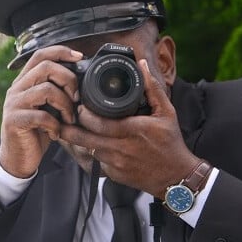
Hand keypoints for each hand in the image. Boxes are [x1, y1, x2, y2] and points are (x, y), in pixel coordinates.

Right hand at [0, 46, 83, 177]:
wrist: (18, 159)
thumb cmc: (37, 131)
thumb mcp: (49, 108)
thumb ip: (58, 92)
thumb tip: (83, 81)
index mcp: (25, 81)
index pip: (40, 55)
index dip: (61, 51)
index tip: (79, 57)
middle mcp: (17, 88)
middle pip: (45, 67)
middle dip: (68, 80)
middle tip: (76, 98)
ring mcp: (14, 104)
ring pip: (46, 90)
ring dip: (65, 105)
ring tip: (69, 119)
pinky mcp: (14, 121)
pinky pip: (42, 116)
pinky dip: (56, 125)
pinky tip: (57, 134)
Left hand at [58, 58, 200, 197]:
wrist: (177, 175)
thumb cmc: (171, 142)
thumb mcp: (166, 112)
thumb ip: (152, 88)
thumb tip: (142, 65)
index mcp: (134, 130)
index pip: (100, 123)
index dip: (84, 115)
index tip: (79, 107)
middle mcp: (123, 148)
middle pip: (87, 139)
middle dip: (71, 128)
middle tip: (65, 117)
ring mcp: (117, 164)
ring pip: (87, 151)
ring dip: (76, 141)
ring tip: (66, 129)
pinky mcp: (114, 175)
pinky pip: (94, 164)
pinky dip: (86, 154)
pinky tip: (80, 145)